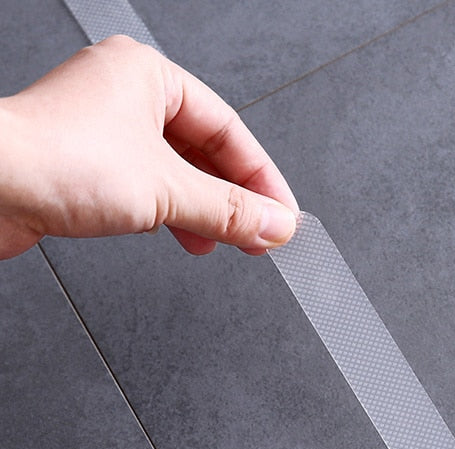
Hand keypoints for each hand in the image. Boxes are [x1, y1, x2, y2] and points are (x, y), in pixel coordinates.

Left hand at [0, 35, 297, 258]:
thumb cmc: (52, 161)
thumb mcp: (166, 189)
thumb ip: (227, 210)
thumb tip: (274, 224)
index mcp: (149, 77)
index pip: (229, 129)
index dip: (261, 177)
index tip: (280, 214)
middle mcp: (126, 98)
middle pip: (204, 152)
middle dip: (234, 199)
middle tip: (260, 234)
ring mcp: (105, 133)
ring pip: (177, 174)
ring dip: (205, 212)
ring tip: (227, 243)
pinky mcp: (88, 167)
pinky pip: (149, 189)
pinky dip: (173, 215)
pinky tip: (185, 236)